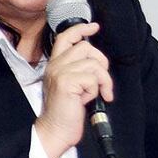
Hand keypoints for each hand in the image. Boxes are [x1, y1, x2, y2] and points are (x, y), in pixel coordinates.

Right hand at [35, 22, 113, 157]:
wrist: (55, 130)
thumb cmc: (65, 112)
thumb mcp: (70, 85)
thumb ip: (77, 70)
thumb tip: (96, 60)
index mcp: (55, 64)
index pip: (66, 37)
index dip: (81, 29)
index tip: (94, 26)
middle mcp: (55, 65)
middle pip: (86, 47)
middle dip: (102, 63)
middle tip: (102, 81)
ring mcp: (60, 72)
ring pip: (93, 63)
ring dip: (102, 80)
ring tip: (97, 94)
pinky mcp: (66, 82)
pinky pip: (92, 78)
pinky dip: (95, 90)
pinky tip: (86, 100)